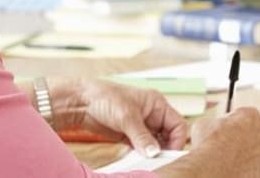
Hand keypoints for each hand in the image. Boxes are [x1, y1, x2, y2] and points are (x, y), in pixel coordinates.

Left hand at [50, 79, 187, 156]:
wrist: (81, 101)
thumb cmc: (105, 97)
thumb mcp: (127, 116)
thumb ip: (142, 136)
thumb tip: (155, 153)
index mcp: (157, 104)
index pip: (178, 124)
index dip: (177, 140)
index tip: (169, 154)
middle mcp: (152, 115)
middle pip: (169, 136)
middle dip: (165, 149)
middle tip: (158, 161)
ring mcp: (141, 125)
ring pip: (156, 144)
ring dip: (153, 153)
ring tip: (147, 162)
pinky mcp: (130, 135)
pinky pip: (142, 148)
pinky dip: (142, 155)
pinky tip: (138, 161)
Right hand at [156, 108, 259, 177]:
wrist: (214, 172)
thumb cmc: (208, 148)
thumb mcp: (204, 124)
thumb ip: (215, 122)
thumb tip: (213, 125)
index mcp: (250, 115)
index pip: (244, 117)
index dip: (233, 127)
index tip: (226, 134)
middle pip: (257, 134)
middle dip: (246, 141)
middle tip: (231, 150)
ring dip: (253, 157)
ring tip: (235, 164)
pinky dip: (255, 172)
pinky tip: (241, 173)